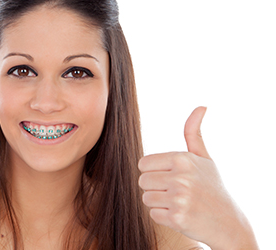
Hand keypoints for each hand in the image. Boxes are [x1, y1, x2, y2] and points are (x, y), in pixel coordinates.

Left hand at [138, 107, 257, 248]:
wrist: (228, 221)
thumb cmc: (212, 186)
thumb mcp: (204, 158)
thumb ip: (193, 133)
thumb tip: (201, 106)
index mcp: (182, 159)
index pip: (143, 164)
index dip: (154, 171)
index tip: (170, 176)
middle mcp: (180, 177)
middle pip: (142, 181)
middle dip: (155, 187)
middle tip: (176, 192)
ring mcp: (179, 198)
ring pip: (146, 198)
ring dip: (159, 203)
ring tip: (179, 202)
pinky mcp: (177, 218)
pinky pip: (153, 214)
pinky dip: (164, 217)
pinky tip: (181, 214)